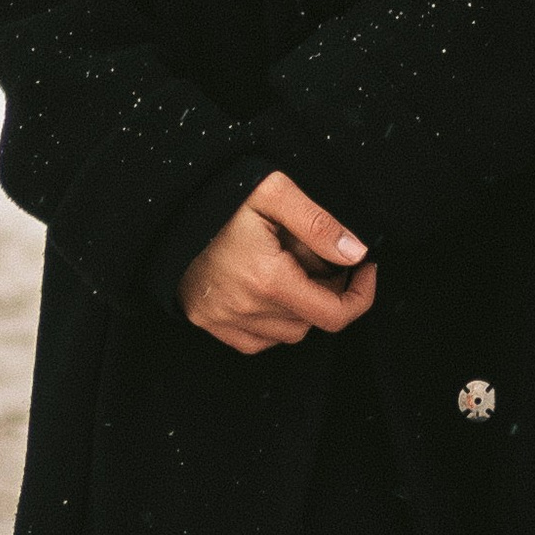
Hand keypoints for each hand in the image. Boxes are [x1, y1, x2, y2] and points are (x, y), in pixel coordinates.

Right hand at [178, 173, 378, 354]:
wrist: (166, 206)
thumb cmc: (221, 195)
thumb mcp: (275, 193)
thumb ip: (319, 224)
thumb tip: (357, 253)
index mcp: (268, 279)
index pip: (333, 314)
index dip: (361, 296)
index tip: (367, 268)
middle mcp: (245, 309)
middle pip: (312, 320)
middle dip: (328, 290)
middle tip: (321, 253)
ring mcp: (223, 320)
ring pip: (287, 334)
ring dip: (301, 307)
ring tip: (292, 265)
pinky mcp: (207, 322)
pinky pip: (256, 341)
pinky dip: (273, 323)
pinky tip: (271, 289)